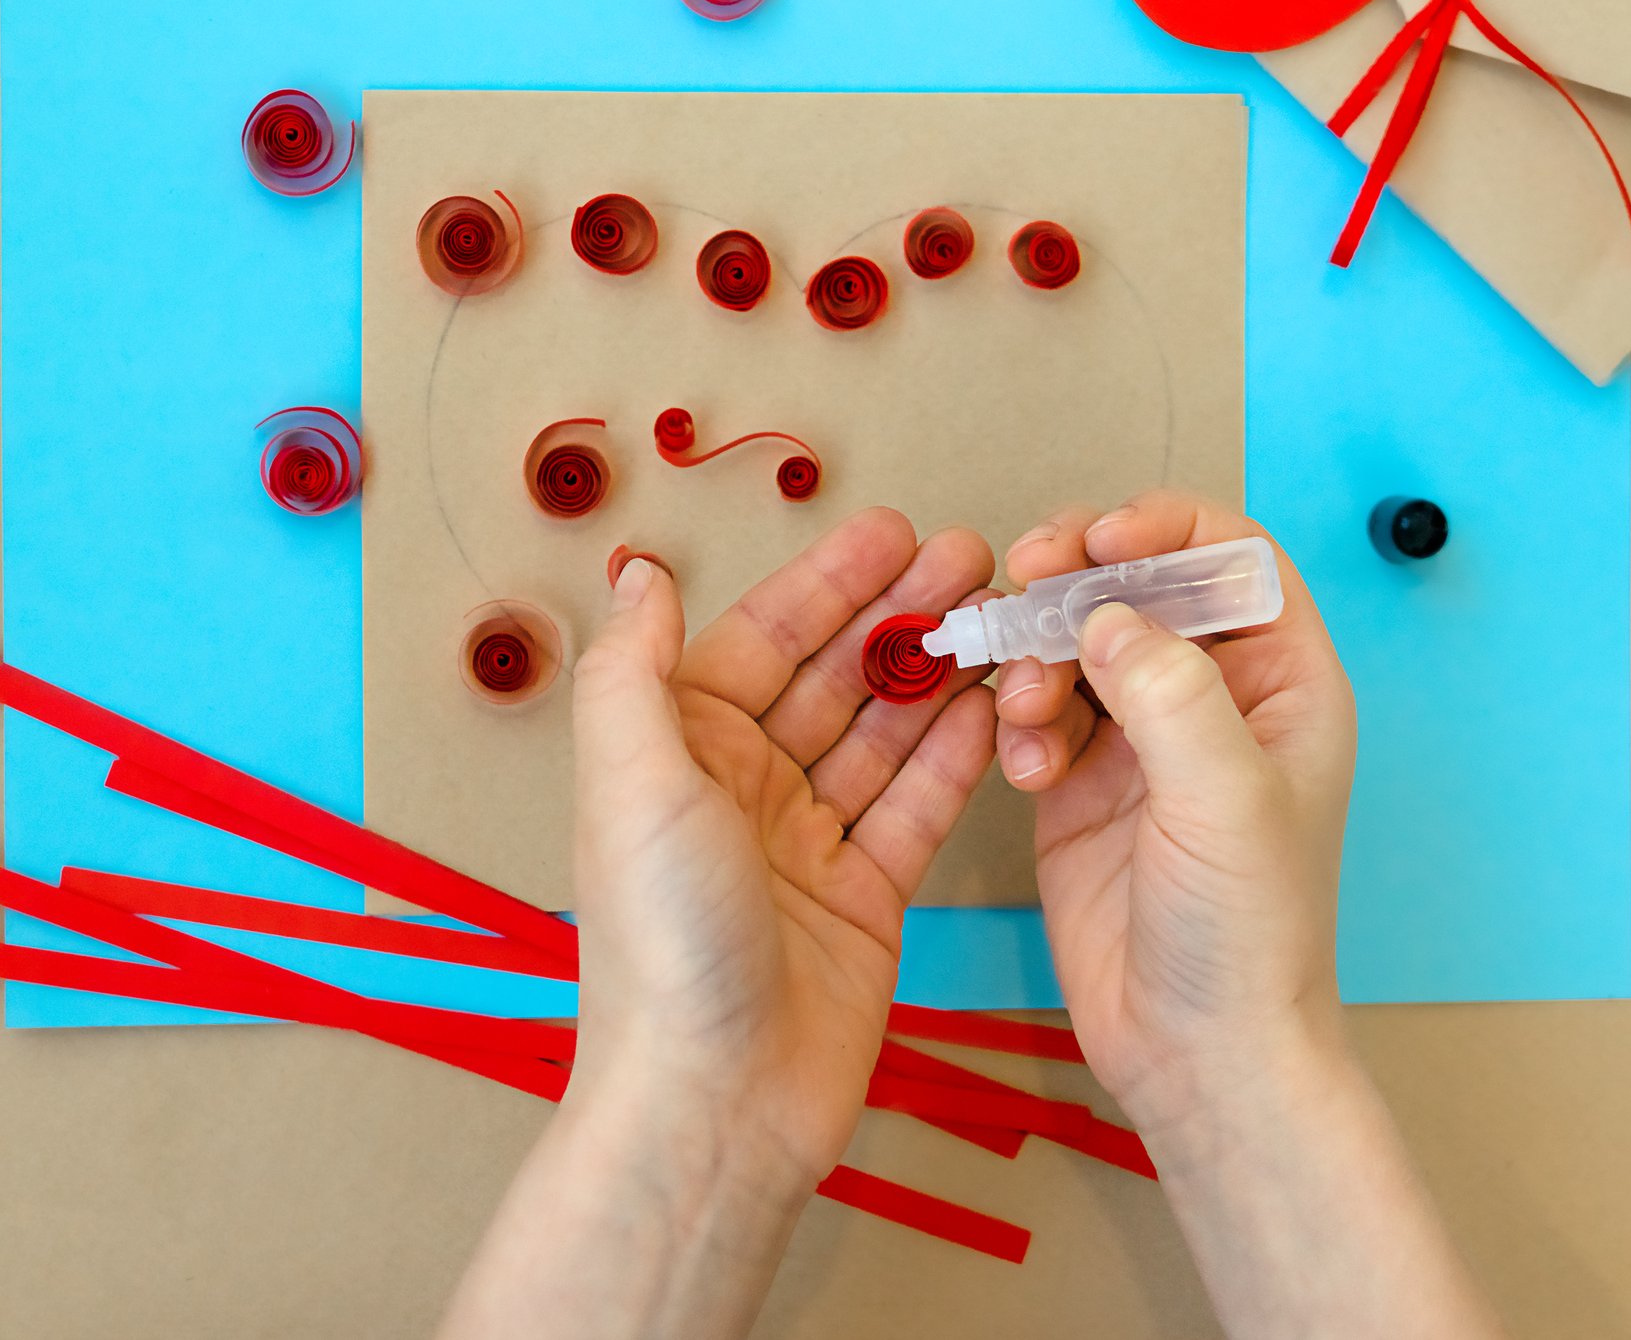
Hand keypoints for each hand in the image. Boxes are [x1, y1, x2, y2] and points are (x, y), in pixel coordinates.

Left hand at [564, 508, 996, 1186]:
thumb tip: (637, 574)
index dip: (828, 583)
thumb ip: (634, 669)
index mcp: (680, 753)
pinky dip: (956, 754)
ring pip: (884, 734)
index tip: (890, 531)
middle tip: (970, 556)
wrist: (715, 1100)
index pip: (762, 640)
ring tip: (999, 614)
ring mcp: (808, 844)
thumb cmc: (660, 947)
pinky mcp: (866, 898)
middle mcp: (742, 791)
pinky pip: (917, 806)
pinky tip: (993, 703)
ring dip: (937, 671)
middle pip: (833, 677)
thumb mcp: (631, 782)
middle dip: (899, 612)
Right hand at [992, 490, 1357, 1139]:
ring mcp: (1143, 738)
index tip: (1102, 539)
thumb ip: (1171, 692)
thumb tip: (1110, 614)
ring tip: (1029, 709)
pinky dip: (1017, 719)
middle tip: (1027, 578)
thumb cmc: (1249, 936)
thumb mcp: (1227, 799)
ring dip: (1037, 654)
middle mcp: (1214, 697)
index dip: (1167, 528)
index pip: (1230, 558)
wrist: (1196, 1053)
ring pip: (1075, 641)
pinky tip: (1026, 766)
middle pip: (1138, 584)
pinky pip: (1035, 708)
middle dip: (1078, 576)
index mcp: (1282, 683)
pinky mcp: (1080, 781)